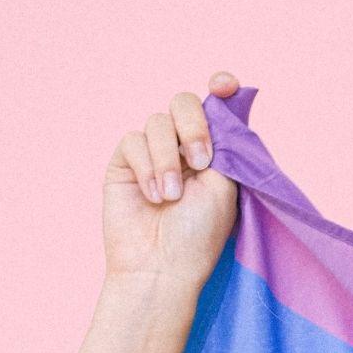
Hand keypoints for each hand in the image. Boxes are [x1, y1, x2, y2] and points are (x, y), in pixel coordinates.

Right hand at [101, 69, 240, 289]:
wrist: (161, 267)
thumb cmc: (199, 236)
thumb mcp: (224, 188)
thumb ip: (225, 146)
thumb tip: (228, 104)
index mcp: (214, 156)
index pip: (216, 110)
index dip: (220, 90)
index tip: (224, 85)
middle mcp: (183, 150)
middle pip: (184, 103)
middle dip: (193, 126)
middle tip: (201, 161)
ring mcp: (153, 154)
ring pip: (157, 121)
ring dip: (168, 158)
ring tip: (172, 196)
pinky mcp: (125, 162)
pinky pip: (133, 140)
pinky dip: (147, 167)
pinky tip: (154, 197)